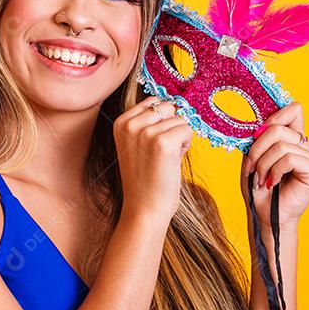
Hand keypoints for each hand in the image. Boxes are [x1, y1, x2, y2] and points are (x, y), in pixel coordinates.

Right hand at [114, 95, 192, 228]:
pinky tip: (173, 161)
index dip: (162, 120)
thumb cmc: (146, 178)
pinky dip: (186, 145)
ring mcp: (146, 132)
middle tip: (162, 152)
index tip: (154, 144)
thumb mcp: (137, 143)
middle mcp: (130, 124)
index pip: (153, 101)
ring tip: (166, 159)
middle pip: (168, 106)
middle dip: (172, 126)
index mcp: (121, 122)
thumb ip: (149, 121)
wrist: (144, 208)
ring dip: (179, 138)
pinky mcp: (163, 142)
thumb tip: (177, 103)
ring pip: (180, 119)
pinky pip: (188, 129)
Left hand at [239, 101, 308, 226]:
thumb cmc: (258, 188)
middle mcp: (307, 145)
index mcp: (294, 139)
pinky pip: (289, 158)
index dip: (273, 117)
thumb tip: (259, 125)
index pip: (294, 109)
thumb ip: (258, 138)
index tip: (256, 137)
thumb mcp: (252, 157)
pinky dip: (274, 171)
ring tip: (260, 179)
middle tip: (251, 168)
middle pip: (278, 128)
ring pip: (281, 145)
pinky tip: (272, 183)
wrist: (265, 215)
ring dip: (263, 164)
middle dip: (257, 149)